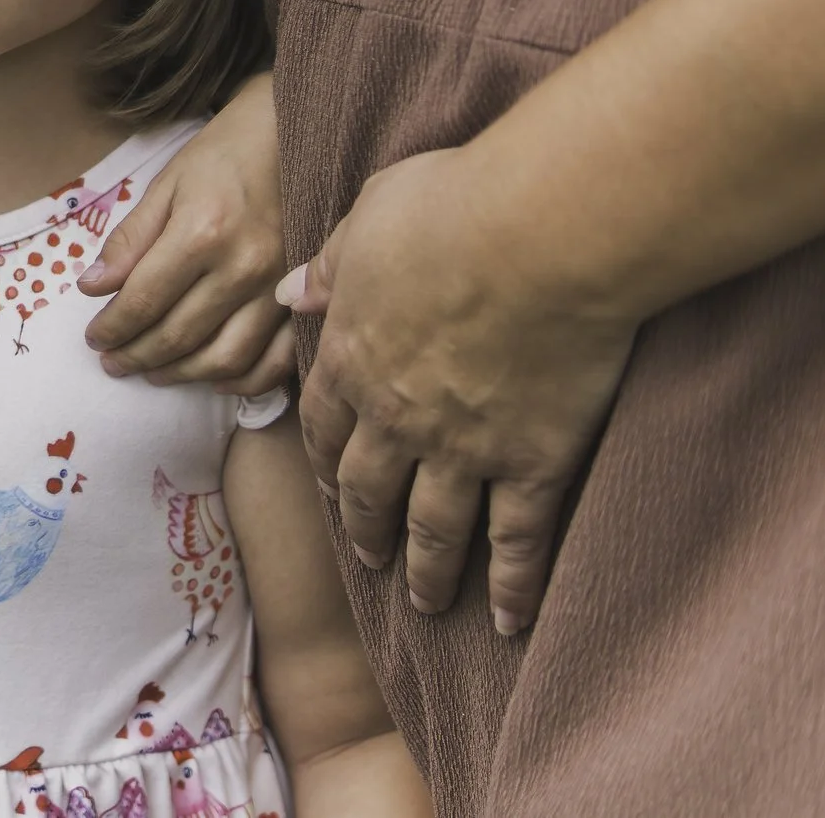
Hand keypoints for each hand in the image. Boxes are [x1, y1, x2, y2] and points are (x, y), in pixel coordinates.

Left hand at [81, 72, 291, 393]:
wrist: (298, 131)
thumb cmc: (225, 153)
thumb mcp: (168, 183)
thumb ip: (130, 239)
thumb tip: (91, 288)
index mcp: (202, 233)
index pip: (143, 301)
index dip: (112, 328)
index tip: (93, 339)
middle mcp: (244, 267)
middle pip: (179, 336)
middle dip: (137, 356)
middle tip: (112, 362)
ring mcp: (280, 287)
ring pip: (225, 358)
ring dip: (182, 375)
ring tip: (153, 372)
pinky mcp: (306, 297)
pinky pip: (276, 360)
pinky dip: (243, 380)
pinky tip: (214, 378)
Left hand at [278, 146, 638, 633]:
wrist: (535, 236)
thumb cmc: (452, 205)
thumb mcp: (367, 218)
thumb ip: (330, 266)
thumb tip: (289, 292)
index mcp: (352, 354)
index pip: (322, 422)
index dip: (323, 457)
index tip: (326, 483)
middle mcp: (396, 415)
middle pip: (368, 487)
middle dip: (365, 526)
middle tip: (368, 557)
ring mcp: (463, 447)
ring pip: (434, 528)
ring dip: (426, 570)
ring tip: (426, 602)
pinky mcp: (533, 463)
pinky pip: (517, 540)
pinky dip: (514, 585)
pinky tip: (511, 619)